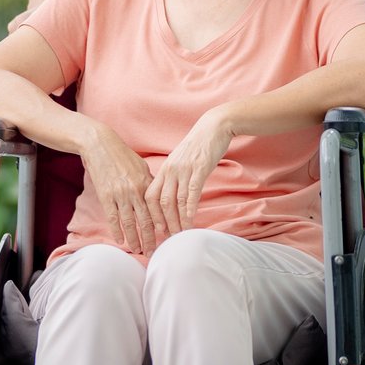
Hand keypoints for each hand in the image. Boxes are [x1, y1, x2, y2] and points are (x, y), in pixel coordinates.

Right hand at [80, 123, 159, 254]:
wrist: (100, 145)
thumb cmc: (122, 155)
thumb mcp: (141, 166)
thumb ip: (149, 182)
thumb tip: (157, 197)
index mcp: (146, 183)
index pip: (158, 210)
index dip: (163, 225)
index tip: (167, 237)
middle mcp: (135, 191)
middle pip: (146, 220)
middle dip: (151, 238)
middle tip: (154, 252)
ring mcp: (120, 194)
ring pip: (130, 223)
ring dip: (134, 239)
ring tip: (138, 250)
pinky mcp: (106, 196)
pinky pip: (112, 218)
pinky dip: (117, 231)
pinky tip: (121, 241)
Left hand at [145, 111, 234, 239]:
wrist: (214, 126)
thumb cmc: (198, 145)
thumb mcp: (180, 161)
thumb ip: (174, 177)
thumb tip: (172, 197)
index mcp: (164, 169)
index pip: (150, 196)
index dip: (152, 214)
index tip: (156, 230)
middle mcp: (171, 170)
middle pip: (161, 201)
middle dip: (164, 223)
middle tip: (168, 238)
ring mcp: (184, 169)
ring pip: (176, 200)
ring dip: (178, 220)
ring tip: (180, 234)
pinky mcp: (199, 168)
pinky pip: (192, 191)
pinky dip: (190, 207)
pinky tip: (190, 219)